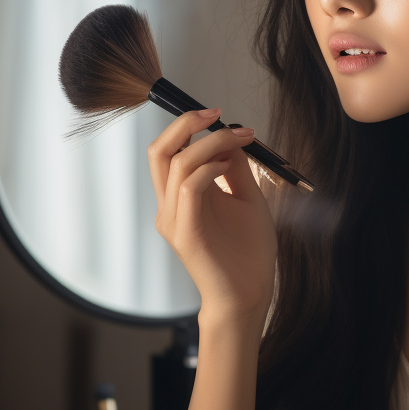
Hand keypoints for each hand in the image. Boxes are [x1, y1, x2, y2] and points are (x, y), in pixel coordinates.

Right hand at [148, 109, 277, 325]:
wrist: (249, 294)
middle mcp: (170, 206)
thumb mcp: (247, 199)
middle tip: (216, 114)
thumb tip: (232, 136)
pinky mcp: (185, 233)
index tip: (221, 116)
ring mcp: (174, 220)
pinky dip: (208, 169)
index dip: (188, 126)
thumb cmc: (249, 252)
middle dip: (186, 124)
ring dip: (208, 144)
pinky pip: (188, 188)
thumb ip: (236, 169)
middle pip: (158, 150)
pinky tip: (227, 167)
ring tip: (237, 141)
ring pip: (175, 164)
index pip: (168, 150)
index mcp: (180, 197)